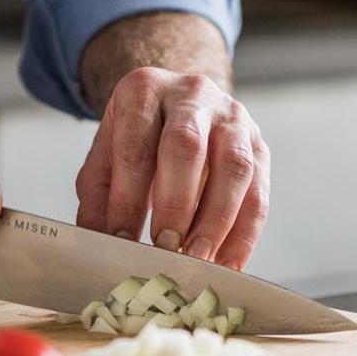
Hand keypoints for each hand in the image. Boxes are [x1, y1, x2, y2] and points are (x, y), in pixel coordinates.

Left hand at [75, 66, 269, 270]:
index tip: (122, 241)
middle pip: (187, 146)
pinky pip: (258, 192)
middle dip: (175, 204)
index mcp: (144, 90)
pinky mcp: (259, 147)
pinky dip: (244, 235)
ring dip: (215, 221)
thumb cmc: (138, 137)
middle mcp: (193, 96)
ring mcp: (233, 118)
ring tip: (196, 259)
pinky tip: (227, 264)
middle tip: (163, 248)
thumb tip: (97, 243)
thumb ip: (98, 197)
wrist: (177, 104)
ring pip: (234, 168)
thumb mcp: (106, 156)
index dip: (128, 198)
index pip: (135, 146)